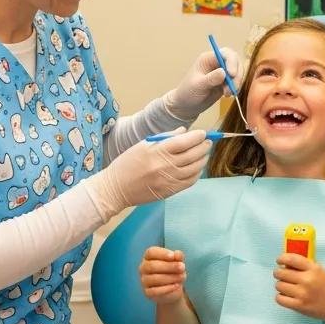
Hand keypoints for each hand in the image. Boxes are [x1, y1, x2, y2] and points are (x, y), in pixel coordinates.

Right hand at [88, 128, 210, 217]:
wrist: (116, 188)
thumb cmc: (127, 163)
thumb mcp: (143, 145)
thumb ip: (165, 137)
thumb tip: (184, 131)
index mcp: (157, 152)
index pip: (184, 142)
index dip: (196, 136)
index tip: (202, 133)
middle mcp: (165, 166)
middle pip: (192, 154)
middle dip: (203, 146)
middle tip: (208, 141)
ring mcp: (169, 180)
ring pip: (194, 169)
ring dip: (202, 159)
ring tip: (204, 153)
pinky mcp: (169, 192)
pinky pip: (189, 182)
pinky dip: (196, 173)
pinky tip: (197, 168)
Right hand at [139, 246, 186, 305]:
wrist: (173, 289)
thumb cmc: (173, 271)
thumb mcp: (177, 262)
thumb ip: (177, 257)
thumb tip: (177, 254)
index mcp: (148, 256)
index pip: (151, 252)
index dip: (162, 253)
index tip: (173, 256)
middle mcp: (143, 267)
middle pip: (152, 265)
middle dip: (169, 266)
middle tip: (182, 267)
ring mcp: (144, 281)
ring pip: (154, 279)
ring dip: (170, 277)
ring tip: (182, 277)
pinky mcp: (147, 292)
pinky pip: (155, 291)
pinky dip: (167, 288)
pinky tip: (176, 286)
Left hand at [164, 46, 243, 121]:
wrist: (187, 105)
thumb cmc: (188, 92)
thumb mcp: (198, 86)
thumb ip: (211, 79)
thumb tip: (224, 72)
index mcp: (208, 58)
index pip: (225, 54)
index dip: (231, 62)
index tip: (232, 74)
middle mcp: (217, 63)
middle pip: (235, 61)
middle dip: (237, 74)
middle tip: (233, 88)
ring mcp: (222, 72)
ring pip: (237, 71)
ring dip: (236, 82)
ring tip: (227, 94)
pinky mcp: (226, 82)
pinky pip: (236, 81)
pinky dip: (236, 87)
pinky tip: (228, 95)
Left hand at [273, 253, 324, 322]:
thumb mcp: (319, 270)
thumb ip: (304, 265)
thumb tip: (285, 263)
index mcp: (313, 269)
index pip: (291, 259)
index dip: (282, 258)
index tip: (279, 261)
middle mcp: (307, 280)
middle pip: (281, 273)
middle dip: (278, 273)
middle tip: (280, 274)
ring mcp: (303, 294)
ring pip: (279, 285)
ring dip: (280, 285)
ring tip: (286, 286)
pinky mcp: (299, 306)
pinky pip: (280, 299)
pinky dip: (280, 297)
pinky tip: (286, 295)